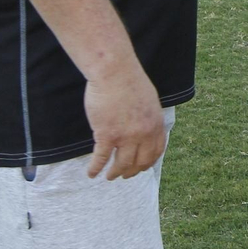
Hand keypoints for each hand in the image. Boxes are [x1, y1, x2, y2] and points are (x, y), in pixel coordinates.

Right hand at [82, 65, 166, 179]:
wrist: (114, 71)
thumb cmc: (129, 80)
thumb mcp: (149, 101)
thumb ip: (149, 118)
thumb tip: (146, 129)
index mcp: (156, 124)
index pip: (155, 152)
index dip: (147, 163)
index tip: (140, 168)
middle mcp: (144, 134)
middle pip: (140, 162)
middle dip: (132, 172)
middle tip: (124, 175)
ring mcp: (126, 136)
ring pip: (122, 164)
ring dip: (115, 173)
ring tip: (110, 176)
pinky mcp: (107, 135)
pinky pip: (101, 158)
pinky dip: (95, 168)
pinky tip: (91, 173)